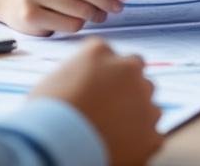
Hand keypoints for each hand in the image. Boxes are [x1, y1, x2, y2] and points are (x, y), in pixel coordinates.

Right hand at [30, 39, 162, 165]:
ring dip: (136, 114)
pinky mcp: (151, 134)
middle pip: (137, 74)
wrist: (56, 143)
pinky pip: (152, 136)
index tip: (99, 87)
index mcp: (100, 51)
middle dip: (127, 88)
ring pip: (149, 105)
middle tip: (107, 107)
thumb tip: (86, 84)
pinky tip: (119, 147)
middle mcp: (128, 70)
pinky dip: (139, 142)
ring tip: (112, 131)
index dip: (106, 73)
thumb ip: (80, 73)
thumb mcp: (58, 77)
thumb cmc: (47, 112)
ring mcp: (144, 102)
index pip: (113, 55)